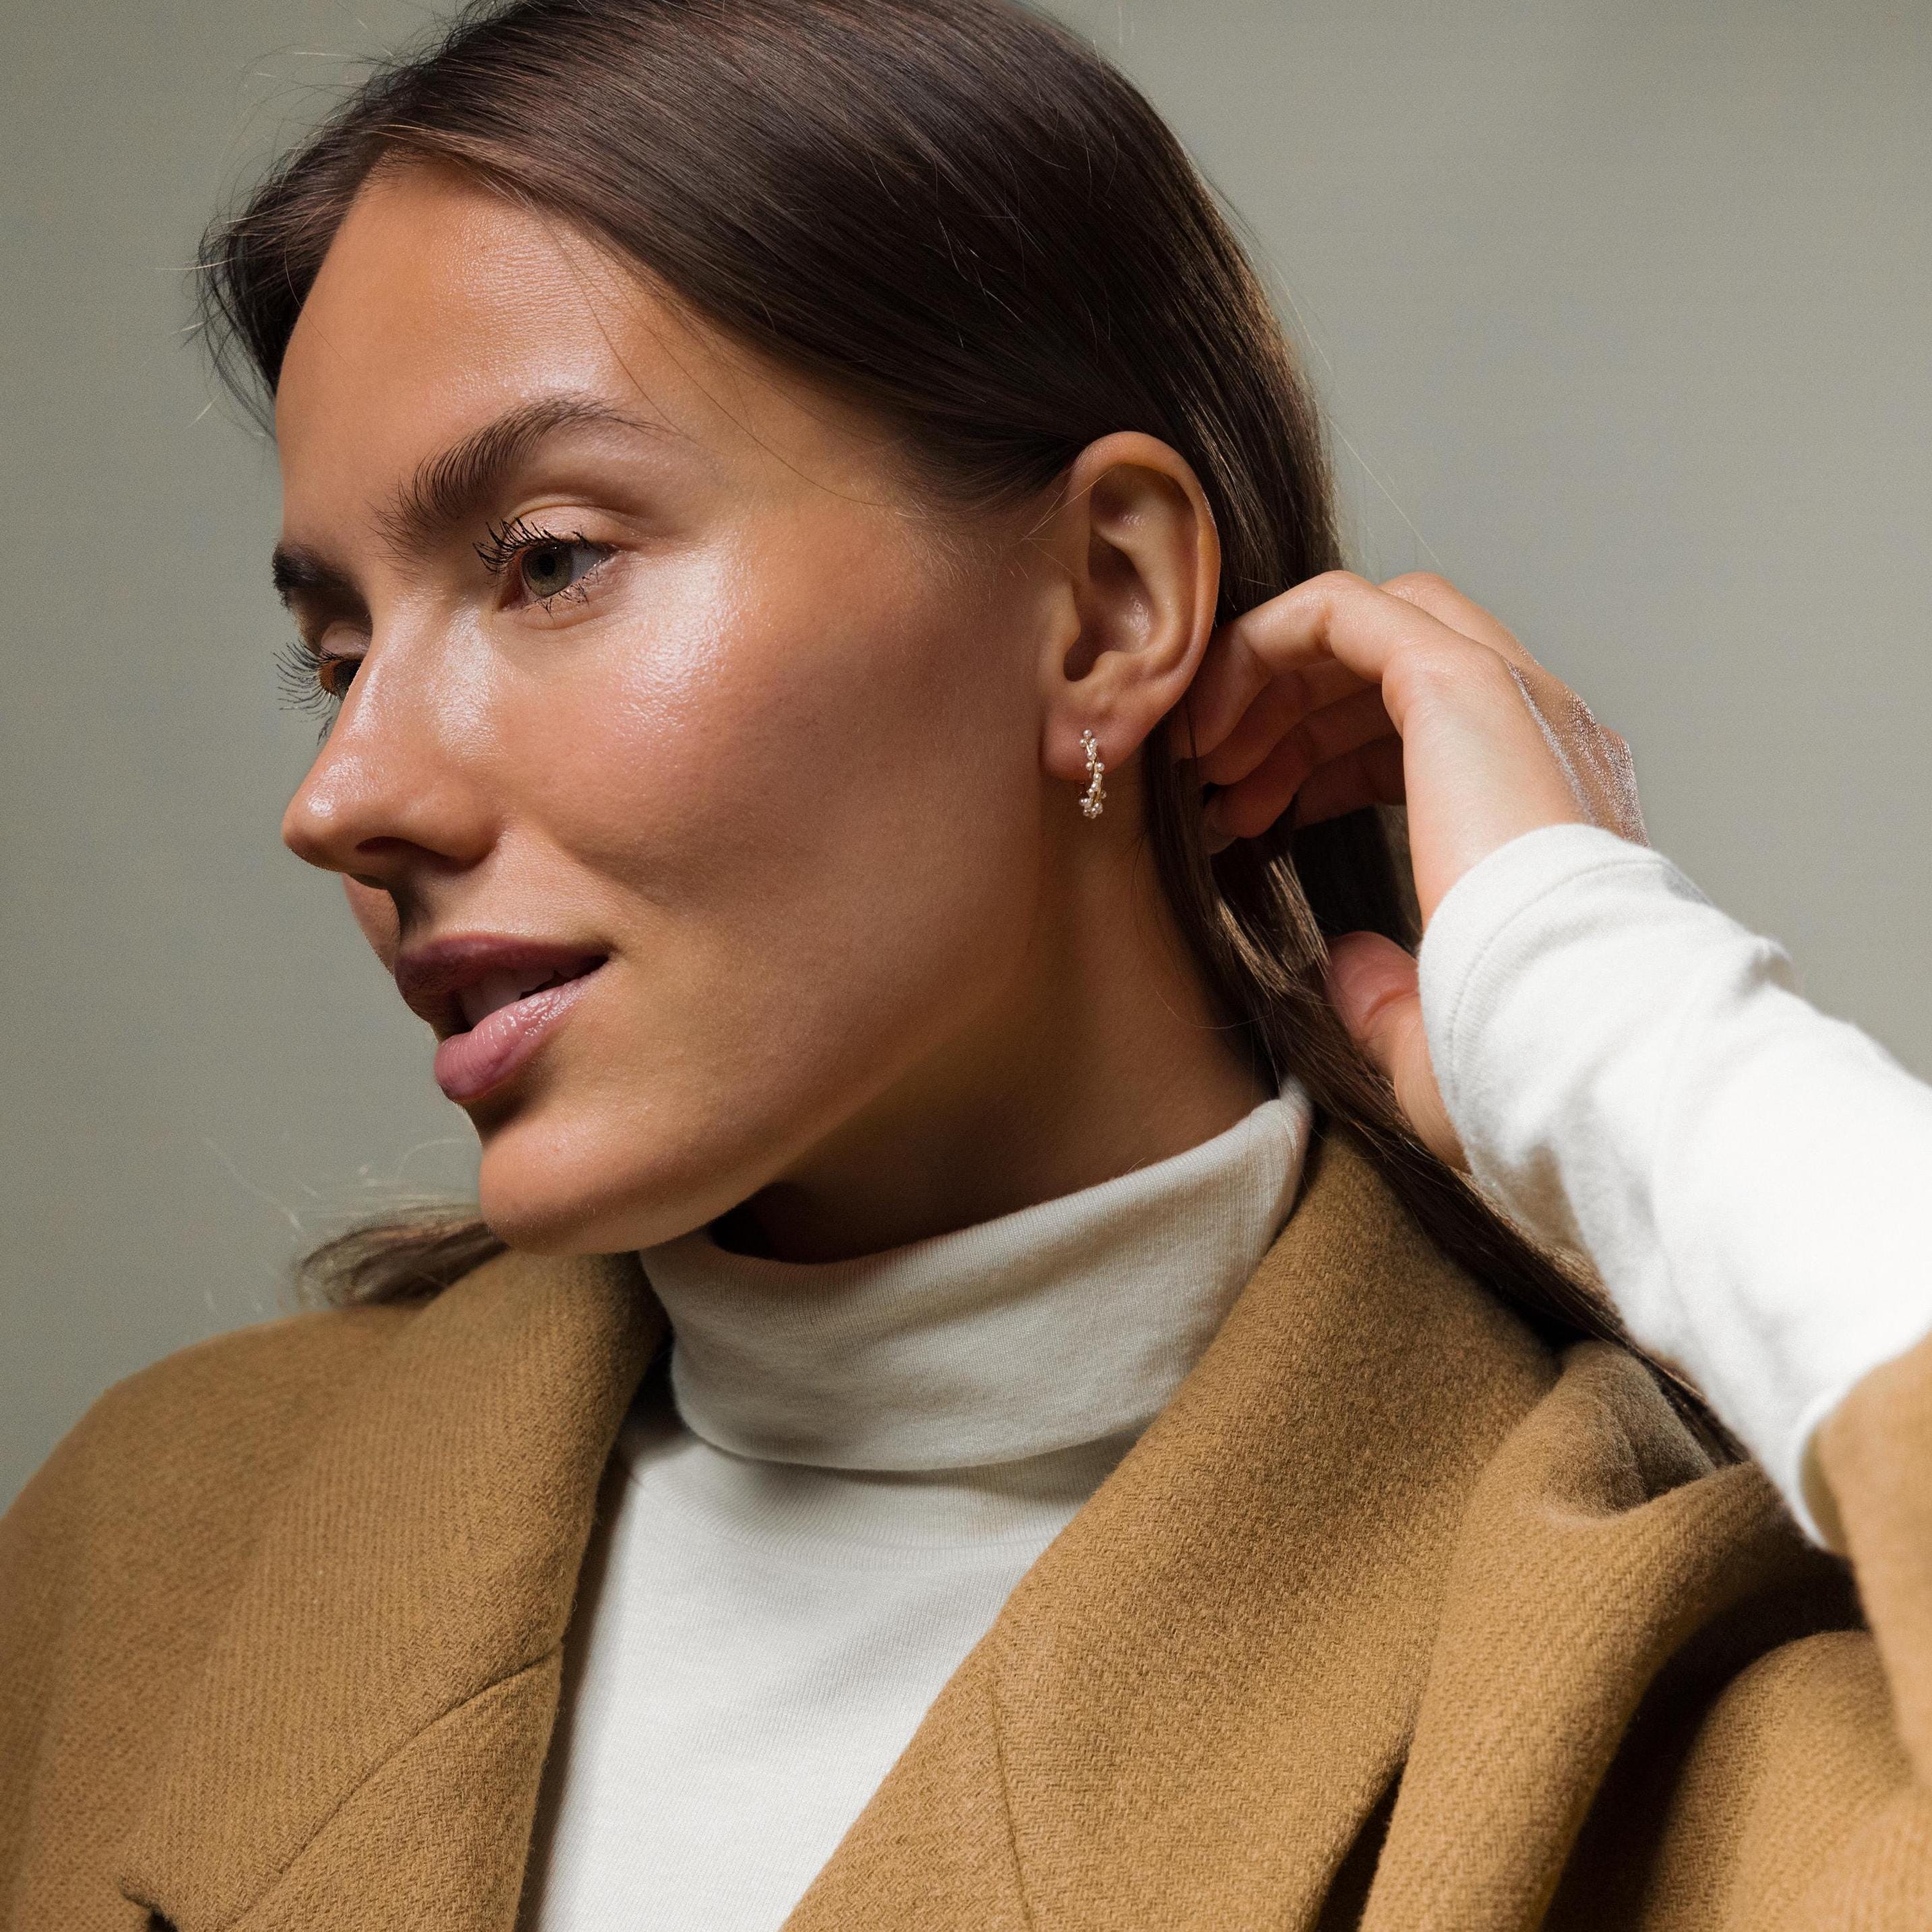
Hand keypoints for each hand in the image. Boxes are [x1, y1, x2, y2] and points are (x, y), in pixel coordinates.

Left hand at [1184, 569, 1645, 1167]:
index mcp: (1542, 802)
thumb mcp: (1436, 1035)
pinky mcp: (1459, 679)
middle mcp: (1538, 729)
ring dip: (1265, 684)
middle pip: (1382, 667)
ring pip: (1360, 626)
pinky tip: (1207, 727)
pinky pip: (1339, 611)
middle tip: (1214, 792)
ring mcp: (1509, 692)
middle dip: (1284, 717)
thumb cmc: (1526, 1051)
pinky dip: (1260, 648)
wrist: (1578, 1033)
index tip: (1247, 826)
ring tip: (1200, 764)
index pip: (1418, 733)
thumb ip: (1389, 996)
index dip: (1316, 764)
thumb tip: (1348, 968)